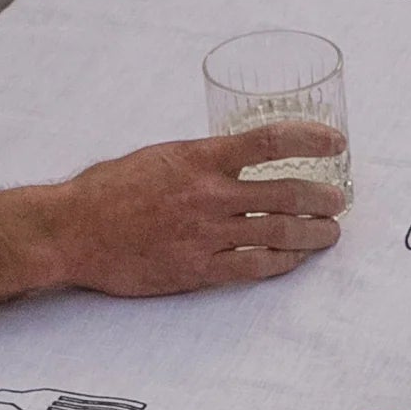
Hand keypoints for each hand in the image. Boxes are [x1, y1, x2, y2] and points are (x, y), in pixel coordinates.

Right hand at [39, 126, 348, 293]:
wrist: (72, 231)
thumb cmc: (108, 190)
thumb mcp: (159, 156)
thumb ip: (200, 159)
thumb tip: (233, 159)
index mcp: (200, 157)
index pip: (271, 141)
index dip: (311, 140)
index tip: (336, 143)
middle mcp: (209, 194)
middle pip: (288, 192)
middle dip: (323, 197)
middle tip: (338, 199)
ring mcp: (206, 234)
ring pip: (280, 232)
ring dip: (314, 232)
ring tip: (330, 232)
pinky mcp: (199, 269)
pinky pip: (255, 266)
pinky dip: (283, 262)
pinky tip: (296, 258)